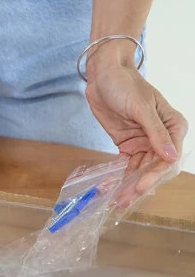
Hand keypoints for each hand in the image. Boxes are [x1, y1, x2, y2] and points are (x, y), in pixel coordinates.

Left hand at [85, 63, 187, 197]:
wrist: (103, 76)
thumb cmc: (125, 85)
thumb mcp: (141, 107)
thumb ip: (155, 132)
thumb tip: (171, 156)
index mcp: (173, 126)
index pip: (168, 158)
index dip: (154, 175)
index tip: (140, 187)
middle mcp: (160, 137)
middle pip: (153, 168)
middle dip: (139, 184)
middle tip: (124, 200)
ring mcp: (143, 142)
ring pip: (139, 170)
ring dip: (127, 184)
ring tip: (116, 200)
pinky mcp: (126, 145)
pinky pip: (125, 165)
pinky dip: (118, 176)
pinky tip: (110, 187)